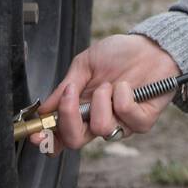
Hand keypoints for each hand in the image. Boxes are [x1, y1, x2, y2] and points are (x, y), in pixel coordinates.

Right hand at [25, 34, 181, 154]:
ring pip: (101, 128)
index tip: (37, 134)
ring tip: (109, 85)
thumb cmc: (119, 54)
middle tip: (71, 96)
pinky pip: (126, 116)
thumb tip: (43, 109)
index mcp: (82, 110)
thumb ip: (65, 87)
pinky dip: (123, 96)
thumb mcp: (86, 64)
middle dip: (69, 119)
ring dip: (101, 101)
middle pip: (75, 141)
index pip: (61, 136)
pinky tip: (127, 85)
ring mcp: (121, 123)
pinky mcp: (142, 121)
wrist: (151, 46)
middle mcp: (99, 120)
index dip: (47, 139)